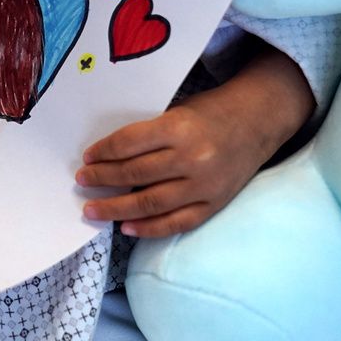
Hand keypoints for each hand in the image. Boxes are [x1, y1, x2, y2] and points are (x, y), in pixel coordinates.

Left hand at [76, 46, 315, 237]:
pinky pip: (177, 222)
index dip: (103, 152)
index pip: (128, 144)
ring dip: (116, 209)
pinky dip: (149, 228)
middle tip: (82, 182)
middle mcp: (192, 158)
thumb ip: (149, 135)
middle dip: (102, 180)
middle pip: (135, 174)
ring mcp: (205, 185)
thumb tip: (108, 158)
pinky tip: (126, 228)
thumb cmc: (210, 112)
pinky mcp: (215, 203)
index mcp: (179, 128)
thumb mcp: (177, 112)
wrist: (258, 120)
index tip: (86, 158)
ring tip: (92, 209)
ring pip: (150, 203)